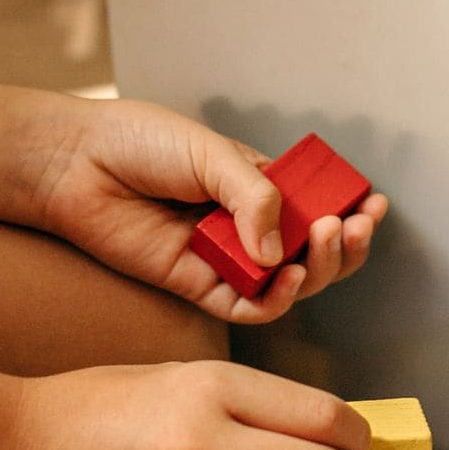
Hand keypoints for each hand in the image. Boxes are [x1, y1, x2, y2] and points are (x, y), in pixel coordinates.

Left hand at [30, 98, 388, 323]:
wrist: (77, 164)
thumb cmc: (138, 143)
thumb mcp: (209, 153)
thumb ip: (253, 196)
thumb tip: (280, 248)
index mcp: (257, 187)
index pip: (315, 206)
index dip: (348, 211)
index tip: (371, 205)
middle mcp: (246, 226)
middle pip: (311, 252)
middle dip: (340, 245)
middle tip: (347, 228)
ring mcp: (224, 258)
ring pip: (288, 283)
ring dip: (315, 270)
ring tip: (323, 242)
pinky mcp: (196, 285)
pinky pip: (247, 306)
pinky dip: (273, 299)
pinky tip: (284, 278)